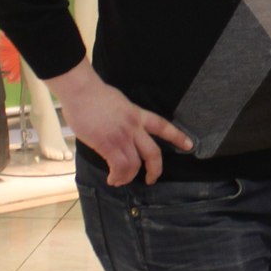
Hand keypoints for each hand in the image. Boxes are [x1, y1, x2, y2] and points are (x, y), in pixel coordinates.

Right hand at [49, 63, 192, 184]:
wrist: (80, 90)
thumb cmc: (92, 94)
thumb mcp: (118, 103)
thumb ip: (124, 118)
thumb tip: (119, 131)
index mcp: (137, 114)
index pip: (162, 126)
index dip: (177, 137)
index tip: (189, 146)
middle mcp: (134, 127)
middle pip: (153, 153)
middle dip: (156, 170)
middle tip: (152, 180)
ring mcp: (122, 136)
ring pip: (134, 165)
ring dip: (128, 177)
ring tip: (119, 181)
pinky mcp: (107, 144)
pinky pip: (119, 167)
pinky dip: (117, 177)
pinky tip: (111, 179)